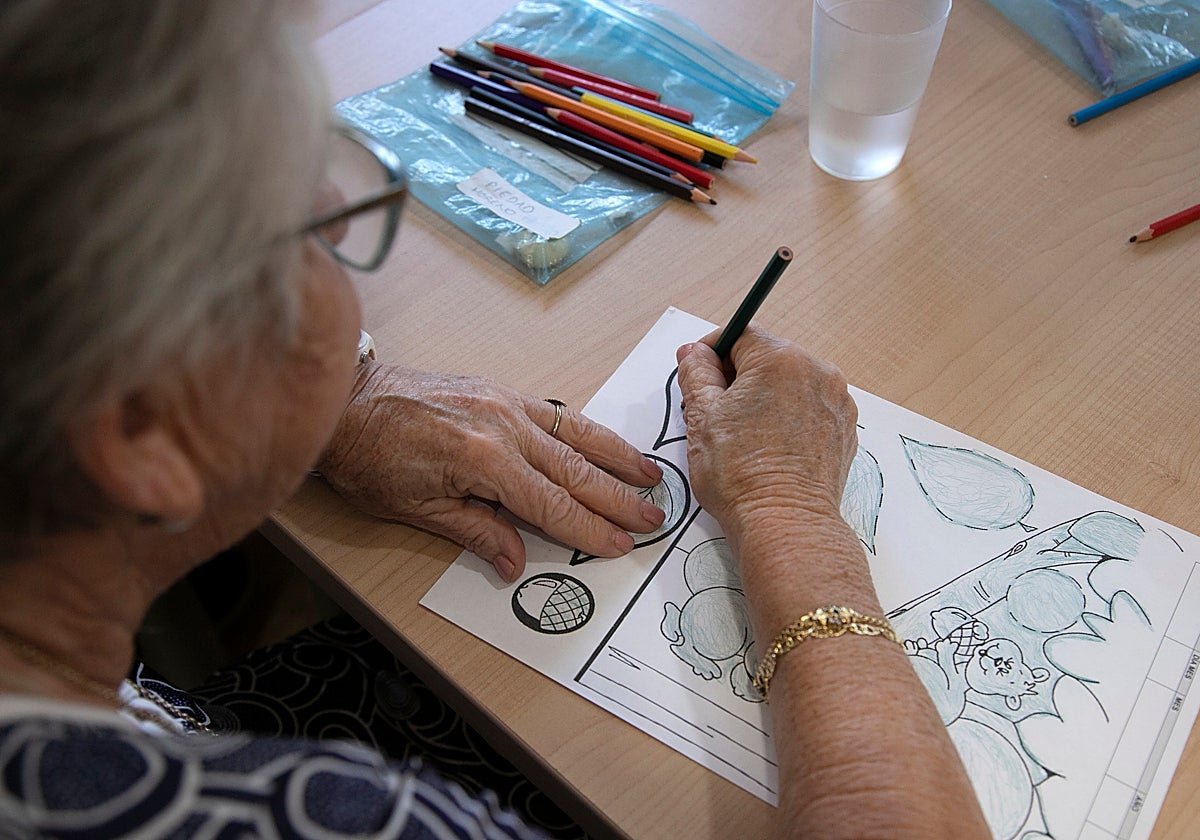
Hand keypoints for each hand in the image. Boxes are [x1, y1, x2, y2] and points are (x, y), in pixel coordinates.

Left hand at [316, 363, 664, 581]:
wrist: (341, 399)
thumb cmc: (366, 457)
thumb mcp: (414, 509)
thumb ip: (474, 533)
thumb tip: (515, 562)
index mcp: (482, 460)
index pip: (551, 504)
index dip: (589, 529)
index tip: (619, 544)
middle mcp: (501, 425)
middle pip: (574, 469)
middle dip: (617, 498)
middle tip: (653, 517)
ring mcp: (501, 401)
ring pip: (573, 433)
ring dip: (615, 456)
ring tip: (650, 474)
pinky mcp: (495, 389)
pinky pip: (552, 411)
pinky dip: (583, 429)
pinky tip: (603, 442)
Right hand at [674, 326, 857, 543]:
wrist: (785, 524)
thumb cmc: (742, 476)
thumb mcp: (701, 417)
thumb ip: (696, 373)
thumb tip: (695, 354)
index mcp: (780, 360)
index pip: (740, 334)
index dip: (712, 351)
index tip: (698, 372)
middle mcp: (817, 372)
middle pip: (767, 357)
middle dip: (738, 377)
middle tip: (715, 412)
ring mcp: (836, 400)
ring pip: (789, 383)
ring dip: (764, 397)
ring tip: (743, 434)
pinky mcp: (844, 427)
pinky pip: (809, 407)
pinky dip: (788, 417)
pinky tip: (769, 445)